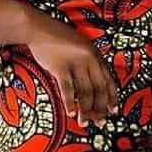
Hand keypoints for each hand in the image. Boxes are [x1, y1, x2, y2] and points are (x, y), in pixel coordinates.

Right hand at [25, 12, 118, 127]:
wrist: (38, 28)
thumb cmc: (57, 38)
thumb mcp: (80, 47)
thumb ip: (88, 63)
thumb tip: (92, 86)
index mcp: (95, 55)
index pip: (108, 80)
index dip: (111, 97)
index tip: (112, 110)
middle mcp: (89, 59)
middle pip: (99, 89)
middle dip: (100, 108)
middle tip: (100, 122)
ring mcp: (75, 63)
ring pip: (85, 92)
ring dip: (85, 110)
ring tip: (83, 122)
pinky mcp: (60, 67)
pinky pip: (68, 89)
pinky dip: (70, 102)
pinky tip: (70, 112)